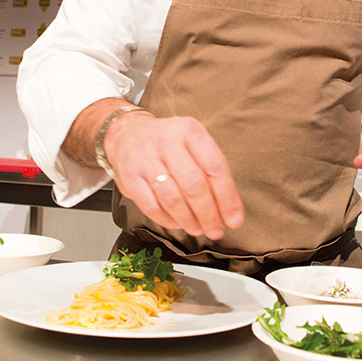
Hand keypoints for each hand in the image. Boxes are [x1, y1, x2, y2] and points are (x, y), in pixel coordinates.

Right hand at [104, 112, 243, 240]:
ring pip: (173, 199)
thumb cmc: (168, 145)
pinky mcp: (129, 177)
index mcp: (189, 131)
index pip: (214, 167)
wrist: (127, 135)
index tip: (234, 219)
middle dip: (209, 214)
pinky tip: (177, 223)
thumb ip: (211, 173)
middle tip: (215, 229)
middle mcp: (167, 141)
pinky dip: (168, 221)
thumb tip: (229, 210)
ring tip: (198, 229)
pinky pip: (152, 207)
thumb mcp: (193, 145)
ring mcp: (145, 159)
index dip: (227, 198)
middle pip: (194, 185)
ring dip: (189, 221)